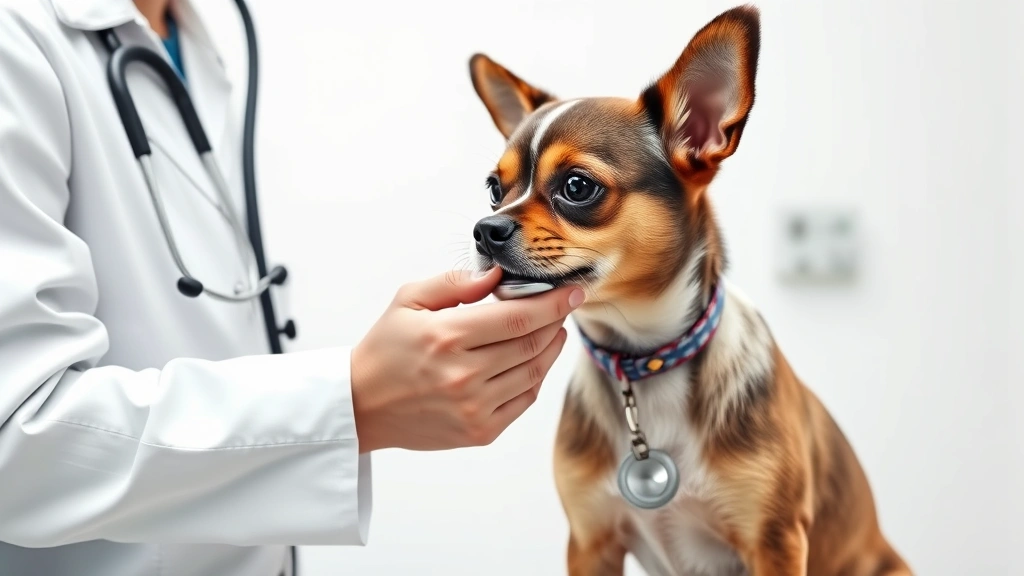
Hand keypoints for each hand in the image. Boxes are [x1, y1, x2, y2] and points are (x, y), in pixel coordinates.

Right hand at [350, 268, 584, 451]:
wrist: (361, 406)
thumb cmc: (384, 350)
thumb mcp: (408, 300)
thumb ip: (455, 283)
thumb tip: (497, 276)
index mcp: (447, 336)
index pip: (519, 317)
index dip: (553, 303)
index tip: (572, 291)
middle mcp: (464, 375)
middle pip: (533, 343)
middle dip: (555, 321)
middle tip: (562, 307)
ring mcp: (474, 408)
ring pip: (534, 372)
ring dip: (550, 348)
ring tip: (552, 330)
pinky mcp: (480, 431)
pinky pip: (524, 400)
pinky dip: (536, 377)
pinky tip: (533, 360)